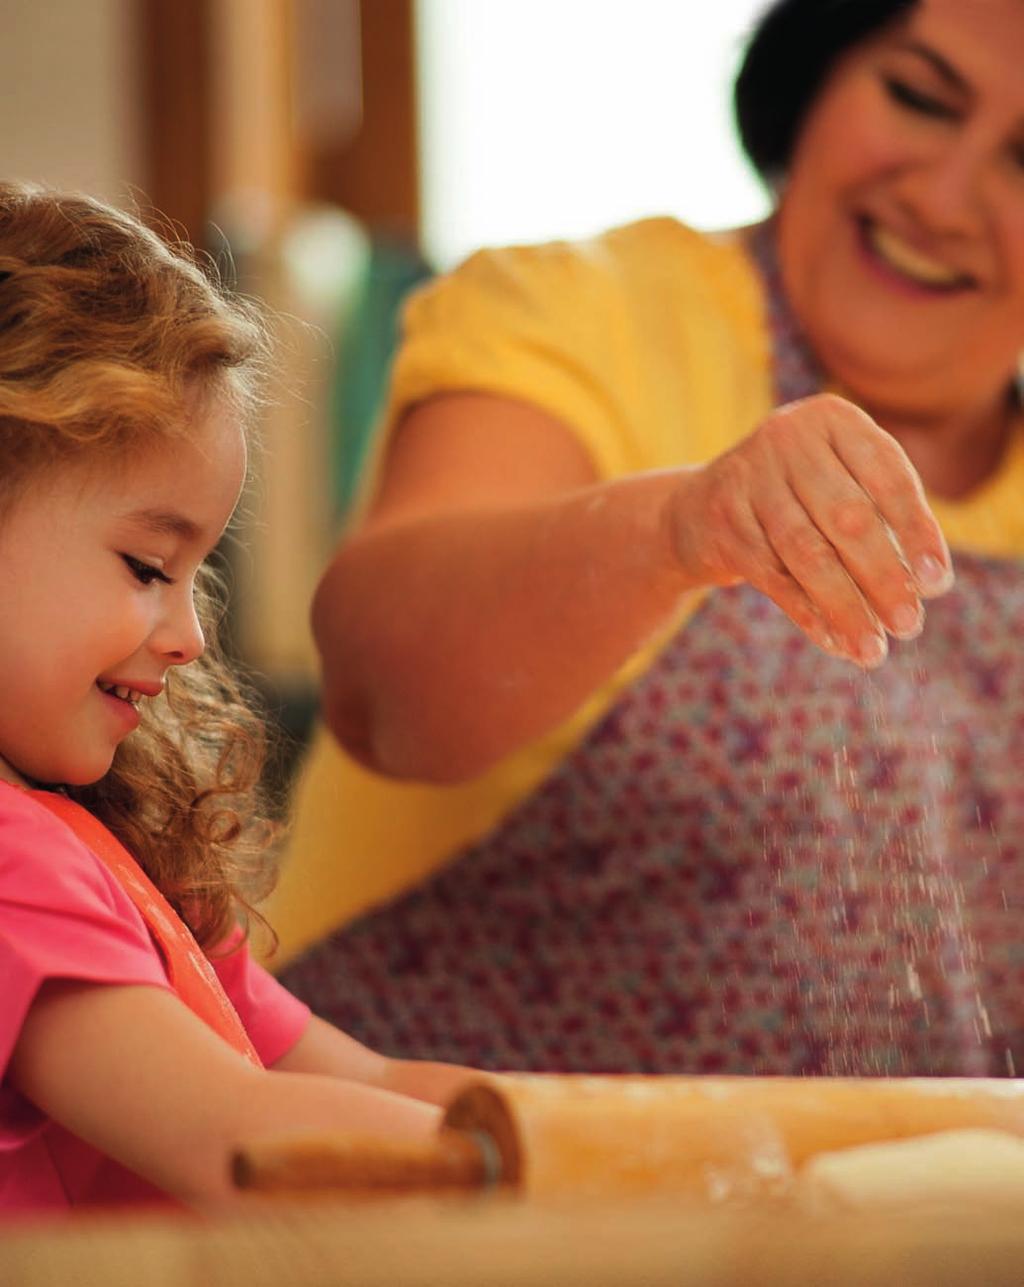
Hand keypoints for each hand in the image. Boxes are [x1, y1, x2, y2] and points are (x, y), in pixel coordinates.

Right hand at [667, 394, 952, 666]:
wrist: (702, 508)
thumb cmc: (799, 497)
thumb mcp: (841, 481)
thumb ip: (882, 513)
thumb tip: (924, 583)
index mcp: (833, 419)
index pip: (888, 478)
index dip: (916, 533)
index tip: (937, 584)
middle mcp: (788, 438)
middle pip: (847, 518)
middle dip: (883, 578)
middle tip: (909, 625)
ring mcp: (749, 479)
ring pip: (808, 554)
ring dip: (845, 607)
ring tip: (872, 650)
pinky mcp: (723, 522)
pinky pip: (773, 577)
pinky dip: (808, 614)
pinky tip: (834, 642)